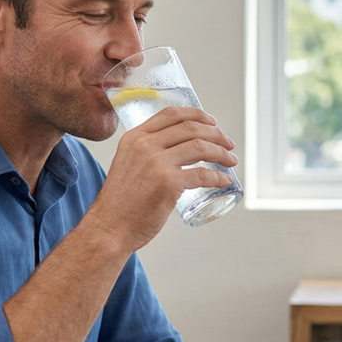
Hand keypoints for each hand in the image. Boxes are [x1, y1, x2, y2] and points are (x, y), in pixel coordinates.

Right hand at [89, 107, 237, 250]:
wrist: (110, 227)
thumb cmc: (121, 203)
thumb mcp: (128, 165)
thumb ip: (147, 154)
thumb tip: (177, 152)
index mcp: (135, 138)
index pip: (171, 114)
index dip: (197, 114)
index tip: (212, 123)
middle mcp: (145, 145)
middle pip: (190, 128)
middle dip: (216, 134)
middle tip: (228, 144)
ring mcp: (156, 163)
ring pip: (200, 147)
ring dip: (221, 153)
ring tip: (231, 161)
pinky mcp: (168, 183)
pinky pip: (202, 175)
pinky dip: (218, 177)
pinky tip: (224, 180)